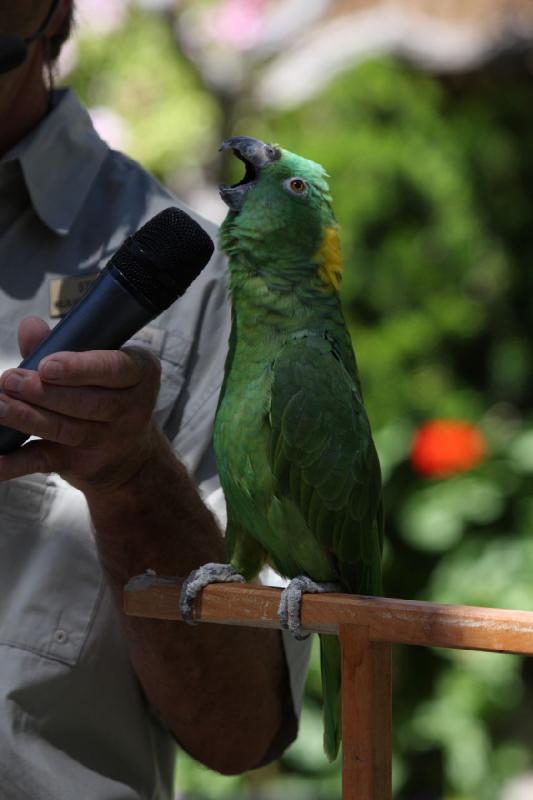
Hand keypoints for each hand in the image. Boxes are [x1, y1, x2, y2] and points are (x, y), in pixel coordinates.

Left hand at [0, 316, 162, 491]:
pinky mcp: (84, 465)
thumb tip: (30, 327)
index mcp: (139, 373)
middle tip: (10, 380)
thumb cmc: (109, 395)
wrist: (131, 457)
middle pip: (88, 402)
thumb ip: (61, 345)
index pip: (114, 368)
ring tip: (0, 406)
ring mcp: (109, 440)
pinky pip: (47, 461)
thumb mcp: (98, 367)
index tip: (47, 366)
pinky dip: (16, 463)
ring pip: (67, 429)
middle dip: (44, 392)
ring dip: (28, 418)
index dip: (80, 368)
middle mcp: (132, 409)